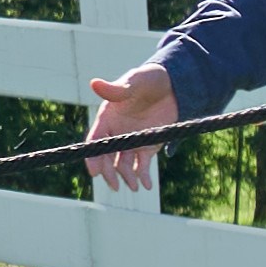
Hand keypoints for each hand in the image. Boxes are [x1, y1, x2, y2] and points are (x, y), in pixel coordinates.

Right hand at [79, 61, 177, 190]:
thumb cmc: (149, 80)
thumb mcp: (134, 82)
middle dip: (108, 172)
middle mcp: (116, 132)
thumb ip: (116, 89)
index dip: (93, 157)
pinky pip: (142, 165)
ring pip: (123, 164)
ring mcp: (131, 141)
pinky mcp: (147, 146)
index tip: (94, 171)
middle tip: (114, 185)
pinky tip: (146, 185)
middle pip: (106, 157)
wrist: (173, 85)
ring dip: (126, 177)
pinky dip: (143, 176)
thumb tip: (94, 83)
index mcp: (107, 118)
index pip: (95, 140)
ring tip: (134, 187)